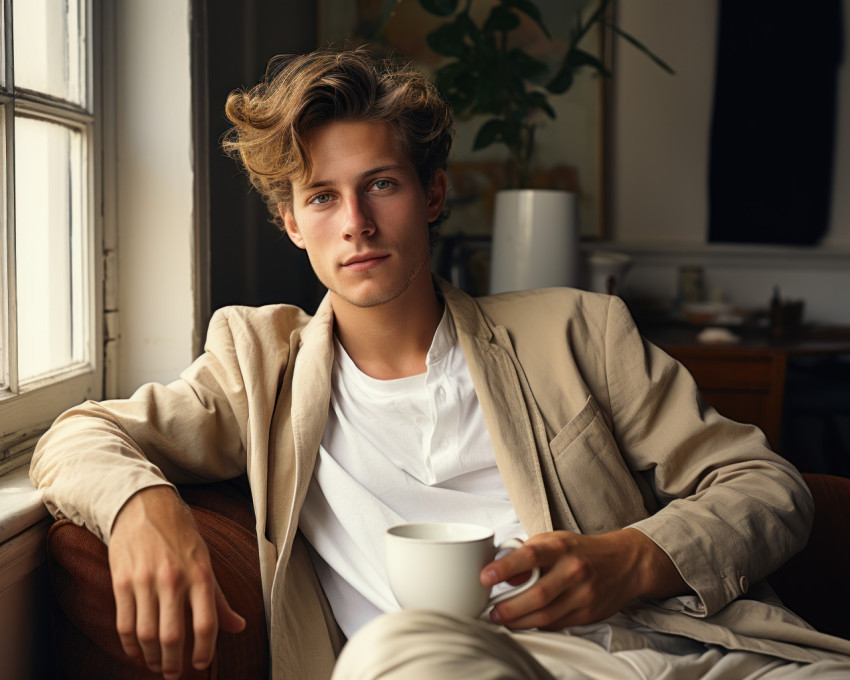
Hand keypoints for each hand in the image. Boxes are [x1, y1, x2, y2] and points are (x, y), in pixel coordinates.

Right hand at [108, 486, 245, 678]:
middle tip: (174, 674)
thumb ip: (219, 598)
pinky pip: (124, 623)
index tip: (201, 664)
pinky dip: (130, 645)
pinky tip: (137, 651)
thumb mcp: (205, 560)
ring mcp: (145, 581)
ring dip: (152, 658)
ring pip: (147, 634)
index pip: (207, 623)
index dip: (205, 650)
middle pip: (173, 636)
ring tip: (157, 665)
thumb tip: (238, 626)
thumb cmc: (180, 534)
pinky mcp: (122, 581)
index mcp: (200, 574)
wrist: (144, 505)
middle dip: (173, 663)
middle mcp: (174, 579)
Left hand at [480, 528, 685, 629]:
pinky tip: (525, 621)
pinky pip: (556, 625)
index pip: (531, 555)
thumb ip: (527, 553)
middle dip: (509, 607)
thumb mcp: (553, 541)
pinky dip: (537, 624)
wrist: (624, 563)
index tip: (485, 577)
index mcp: (561, 547)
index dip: (505, 567)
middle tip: (492, 610)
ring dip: (519, 621)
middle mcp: (574, 570)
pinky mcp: (588, 614)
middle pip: (537, 594)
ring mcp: (583, 594)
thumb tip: (501, 572)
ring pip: (546, 616)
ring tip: (502, 619)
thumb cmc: (580, 550)